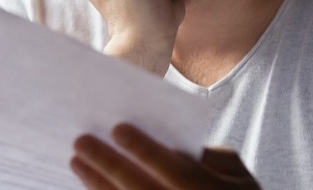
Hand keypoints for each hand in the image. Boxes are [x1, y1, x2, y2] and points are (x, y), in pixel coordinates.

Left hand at [70, 124, 260, 189]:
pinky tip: (89, 186)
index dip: (147, 151)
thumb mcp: (235, 171)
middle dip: (110, 166)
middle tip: (82, 142)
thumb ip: (208, 156)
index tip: (117, 128)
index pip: (177, 172)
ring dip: (99, 186)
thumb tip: (164, 144)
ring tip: (77, 162)